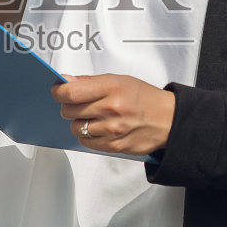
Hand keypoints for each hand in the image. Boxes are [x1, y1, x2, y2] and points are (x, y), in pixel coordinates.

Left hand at [52, 74, 174, 156]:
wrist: (168, 119)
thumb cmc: (144, 98)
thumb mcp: (119, 80)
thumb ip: (89, 81)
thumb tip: (64, 81)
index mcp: (112, 87)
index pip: (71, 92)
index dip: (59, 92)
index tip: (58, 90)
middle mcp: (112, 109)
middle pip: (69, 110)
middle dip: (69, 106)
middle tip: (80, 103)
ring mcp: (113, 129)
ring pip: (76, 127)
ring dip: (80, 122)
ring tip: (94, 116)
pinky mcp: (114, 146)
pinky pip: (86, 142)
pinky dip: (88, 135)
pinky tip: (100, 128)